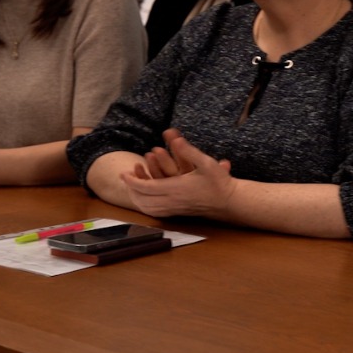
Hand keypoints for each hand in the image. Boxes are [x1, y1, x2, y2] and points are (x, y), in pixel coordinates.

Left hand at [120, 128, 235, 217]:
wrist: (229, 202)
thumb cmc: (219, 181)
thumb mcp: (206, 162)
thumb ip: (189, 150)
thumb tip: (175, 138)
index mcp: (176, 188)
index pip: (146, 187)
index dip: (132, 180)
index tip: (123, 173)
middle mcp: (173, 201)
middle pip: (143, 199)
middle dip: (131, 188)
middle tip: (126, 177)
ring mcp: (175, 209)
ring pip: (147, 208)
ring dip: (137, 198)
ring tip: (132, 187)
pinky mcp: (178, 213)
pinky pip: (156, 213)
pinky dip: (145, 206)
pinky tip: (145, 199)